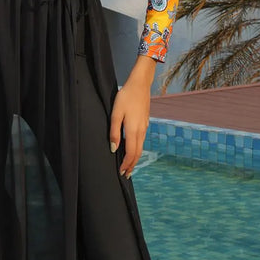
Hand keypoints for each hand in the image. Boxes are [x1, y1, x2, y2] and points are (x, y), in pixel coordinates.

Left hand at [109, 57, 154, 177]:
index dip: (126, 164)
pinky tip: (133, 149)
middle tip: (126, 174)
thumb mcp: (115, 114)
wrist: (140, 84)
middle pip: (138, 153)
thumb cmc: (125, 97)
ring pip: (141, 147)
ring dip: (135, 158)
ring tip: (128, 165)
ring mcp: (144, 127)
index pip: (131, 153)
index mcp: (133, 130)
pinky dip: (137, 149)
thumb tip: (114, 148)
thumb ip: (114, 132)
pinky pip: (142, 140)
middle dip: (132, 165)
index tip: (121, 172)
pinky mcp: (145, 123)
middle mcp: (141, 131)